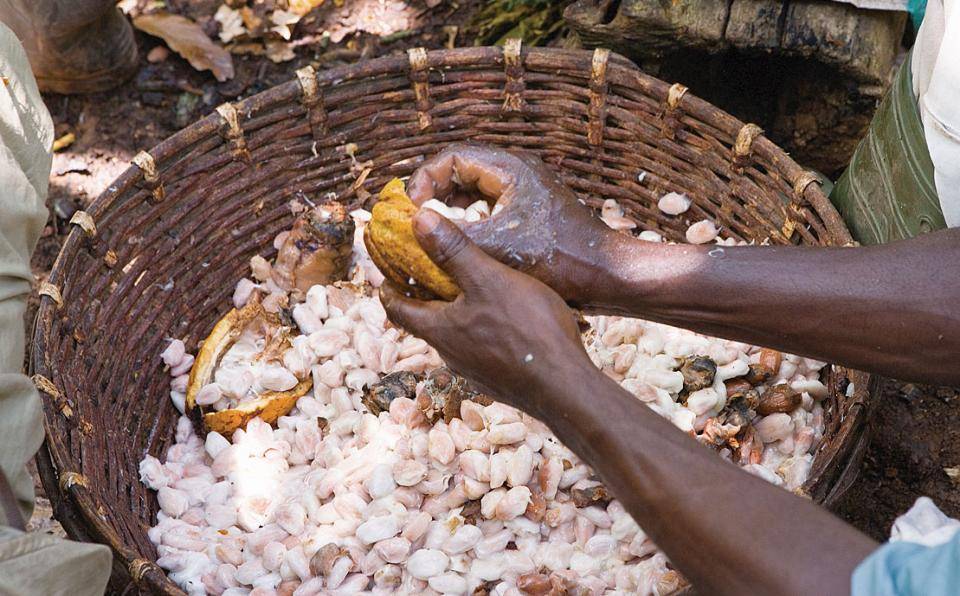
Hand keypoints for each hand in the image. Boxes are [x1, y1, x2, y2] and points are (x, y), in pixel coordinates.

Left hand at [379, 209, 594, 413]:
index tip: (383, 274)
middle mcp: (451, 355)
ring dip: (456, 314)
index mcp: (440, 330)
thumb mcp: (488, 279)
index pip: (397, 309)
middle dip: (425, 297)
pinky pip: (483, 349)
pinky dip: (482, 329)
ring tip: (472, 289)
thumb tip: (418, 220)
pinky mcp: (500, 380)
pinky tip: (506, 318)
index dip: (387, 289)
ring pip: (456, 337)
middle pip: (427, 322)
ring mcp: (476, 371)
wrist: (566, 388)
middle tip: (429, 272)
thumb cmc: (527, 331)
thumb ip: (454, 251)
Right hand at [407, 143, 615, 307]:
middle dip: (433, 196)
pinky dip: (469, 225)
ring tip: (433, 238)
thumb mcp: (498, 247)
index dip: (424, 180)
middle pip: (459, 172)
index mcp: (510, 169)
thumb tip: (413, 227)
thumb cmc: (561, 258)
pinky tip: (461, 251)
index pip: (451, 157)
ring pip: (473, 193)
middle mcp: (517, 174)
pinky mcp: (530, 214)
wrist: (607, 276)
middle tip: (415, 223)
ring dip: (450, 213)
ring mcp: (525, 194)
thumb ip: (453, 236)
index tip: (411, 209)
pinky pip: (488, 211)